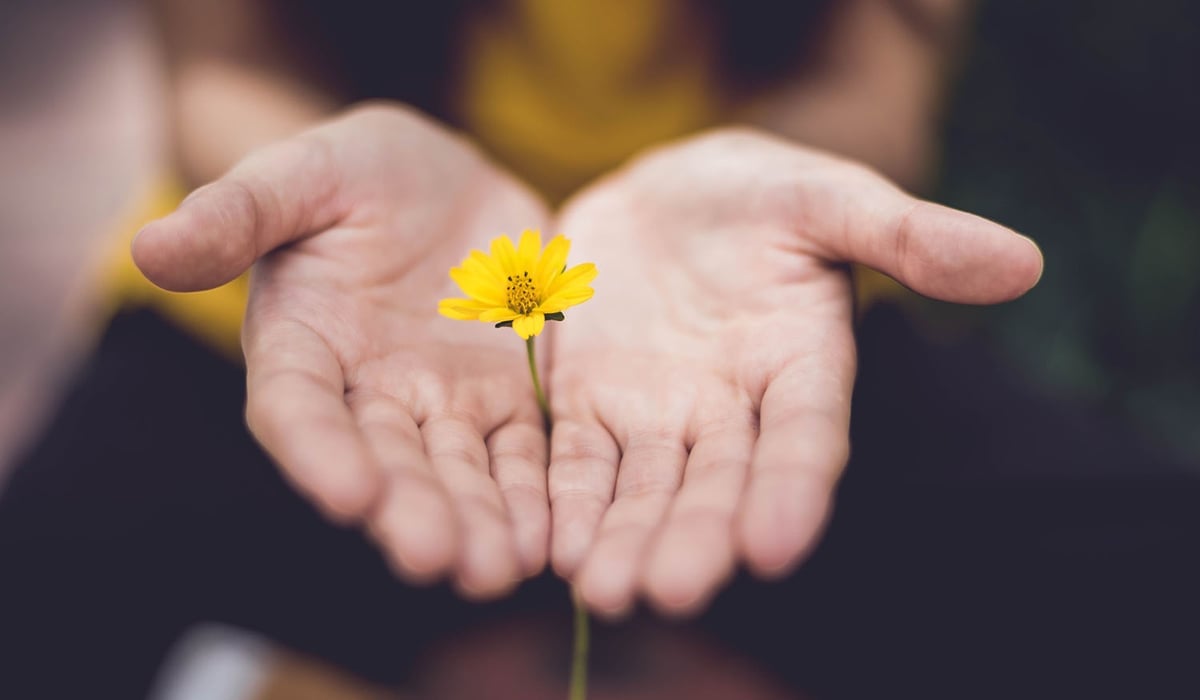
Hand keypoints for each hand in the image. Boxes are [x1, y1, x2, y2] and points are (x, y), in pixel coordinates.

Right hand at [133, 104, 551, 597]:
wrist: (443, 181)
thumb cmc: (355, 171)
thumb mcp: (301, 173)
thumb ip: (238, 212)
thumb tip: (149, 247)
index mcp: (303, 345)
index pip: (299, 409)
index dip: (319, 452)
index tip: (349, 495)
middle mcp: (368, 392)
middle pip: (386, 461)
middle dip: (410, 511)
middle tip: (437, 559)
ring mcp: (441, 402)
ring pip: (458, 472)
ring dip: (477, 522)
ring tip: (499, 569)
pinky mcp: (506, 399)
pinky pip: (522, 454)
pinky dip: (533, 495)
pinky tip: (551, 538)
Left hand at [546, 128, 1042, 615]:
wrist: (662, 194)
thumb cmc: (758, 194)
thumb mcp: (827, 197)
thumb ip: (908, 234)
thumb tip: (1023, 262)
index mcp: (801, 365)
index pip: (805, 437)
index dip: (793, 489)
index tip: (775, 546)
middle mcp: (732, 409)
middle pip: (717, 483)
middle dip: (696, 537)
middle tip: (671, 591)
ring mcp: (657, 414)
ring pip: (644, 488)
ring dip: (625, 539)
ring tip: (604, 591)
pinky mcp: (589, 405)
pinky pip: (576, 461)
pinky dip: (566, 502)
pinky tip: (552, 547)